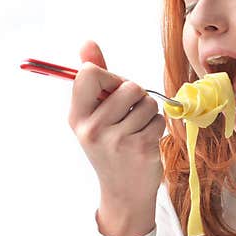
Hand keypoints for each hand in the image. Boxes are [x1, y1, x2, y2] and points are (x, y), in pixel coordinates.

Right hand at [68, 40, 165, 235]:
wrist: (124, 193)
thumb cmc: (111, 147)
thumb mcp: (94, 115)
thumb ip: (94, 79)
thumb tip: (87, 42)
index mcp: (76, 116)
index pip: (89, 73)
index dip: (110, 77)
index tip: (113, 93)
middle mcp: (93, 128)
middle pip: (128, 85)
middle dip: (136, 95)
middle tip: (129, 114)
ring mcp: (117, 140)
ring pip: (147, 102)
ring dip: (148, 112)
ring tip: (137, 130)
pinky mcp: (141, 149)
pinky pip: (158, 119)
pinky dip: (157, 127)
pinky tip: (146, 142)